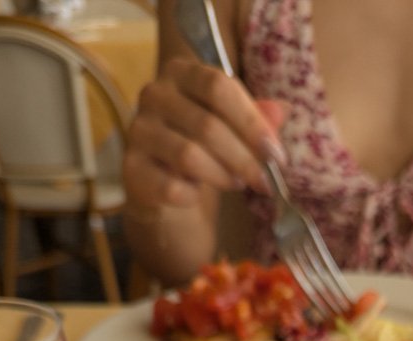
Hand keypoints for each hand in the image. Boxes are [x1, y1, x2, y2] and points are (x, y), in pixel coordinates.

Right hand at [122, 57, 285, 211]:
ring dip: (222, 176)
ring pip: (189, 156)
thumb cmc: (203, 143)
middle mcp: (154, 94)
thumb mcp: (232, 124)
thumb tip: (281, 112)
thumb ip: (257, 116)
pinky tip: (198, 194)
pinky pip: (171, 187)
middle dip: (244, 159)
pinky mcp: (131, 168)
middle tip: (264, 181)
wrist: (163, 180)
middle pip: (207, 125)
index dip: (252, 123)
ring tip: (237, 184)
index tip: (276, 155)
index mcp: (181, 73)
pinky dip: (193, 196)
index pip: (219, 87)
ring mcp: (138, 131)